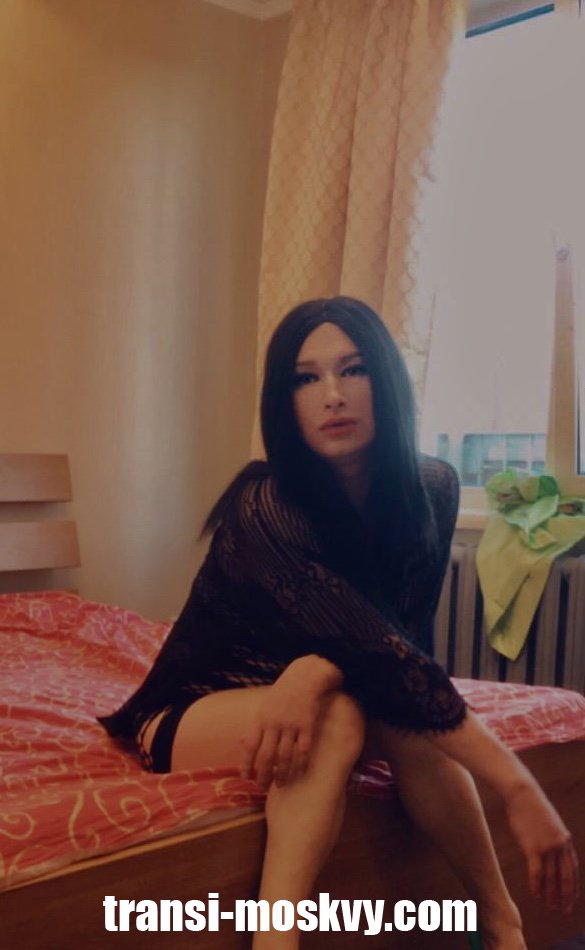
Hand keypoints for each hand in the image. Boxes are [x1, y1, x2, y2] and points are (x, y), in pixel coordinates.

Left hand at [240, 655, 341, 789]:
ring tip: (280, 784)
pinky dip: (301, 764)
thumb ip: (256, 725)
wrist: (307, 676)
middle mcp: (275, 723)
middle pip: (266, 755)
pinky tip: (300, 773)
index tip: (246, 777)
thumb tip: (241, 743)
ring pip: (285, 756)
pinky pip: (303, 750)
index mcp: (261, 718)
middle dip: (263, 774)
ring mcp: (292, 725)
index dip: (247, 763)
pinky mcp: (308, 725)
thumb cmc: (284, 692)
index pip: (250, 745)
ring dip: (282, 773)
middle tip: (263, 788)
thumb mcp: (265, 705)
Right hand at [505, 782, 579, 913]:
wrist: (522, 793)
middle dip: (565, 896)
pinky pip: (537, 872)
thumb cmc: (531, 806)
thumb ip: (552, 838)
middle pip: (565, 877)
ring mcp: (547, 847)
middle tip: (564, 909)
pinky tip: (537, 895)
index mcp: (565, 840)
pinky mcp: (532, 847)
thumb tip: (550, 850)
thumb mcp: (549, 823)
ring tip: (550, 906)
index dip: (572, 887)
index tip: (571, 899)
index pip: (573, 870)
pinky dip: (537, 886)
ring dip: (551, 894)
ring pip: (552, 878)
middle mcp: (560, 846)